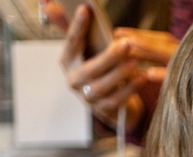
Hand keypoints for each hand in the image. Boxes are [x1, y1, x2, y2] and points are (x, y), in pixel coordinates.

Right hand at [52, 5, 172, 129]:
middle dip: (108, 56)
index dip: (77, 26)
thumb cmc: (99, 67)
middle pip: (89, 69)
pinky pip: (117, 100)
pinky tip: (142, 77)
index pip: (71, 42)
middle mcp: (74, 80)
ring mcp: (87, 97)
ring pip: (102, 86)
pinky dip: (129, 88)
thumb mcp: (88, 48)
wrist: (109, 100)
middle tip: (126, 43)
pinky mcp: (103, 110)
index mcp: (68, 61)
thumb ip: (74, 29)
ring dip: (120, 73)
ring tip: (135, 61)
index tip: (86, 9)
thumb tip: (51, 6)